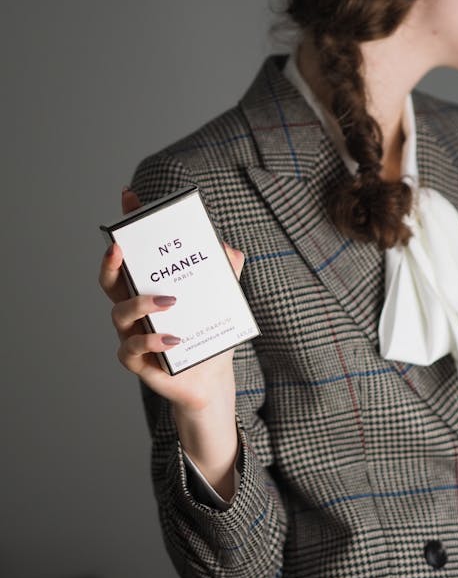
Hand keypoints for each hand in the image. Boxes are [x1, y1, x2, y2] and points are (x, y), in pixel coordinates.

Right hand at [98, 188, 245, 414]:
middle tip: (119, 248)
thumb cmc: (208, 334)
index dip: (128, 225)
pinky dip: (150, 343)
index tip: (129, 197)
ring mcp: (132, 333)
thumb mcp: (222, 300)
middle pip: (110, 280)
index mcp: (150, 287)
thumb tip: (226, 248)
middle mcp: (135, 308)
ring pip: (119, 313)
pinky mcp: (138, 361)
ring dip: (140, 304)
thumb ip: (227, 271)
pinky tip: (173, 340)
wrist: (212, 379)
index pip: (133, 253)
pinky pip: (131, 350)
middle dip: (110, 262)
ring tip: (169, 302)